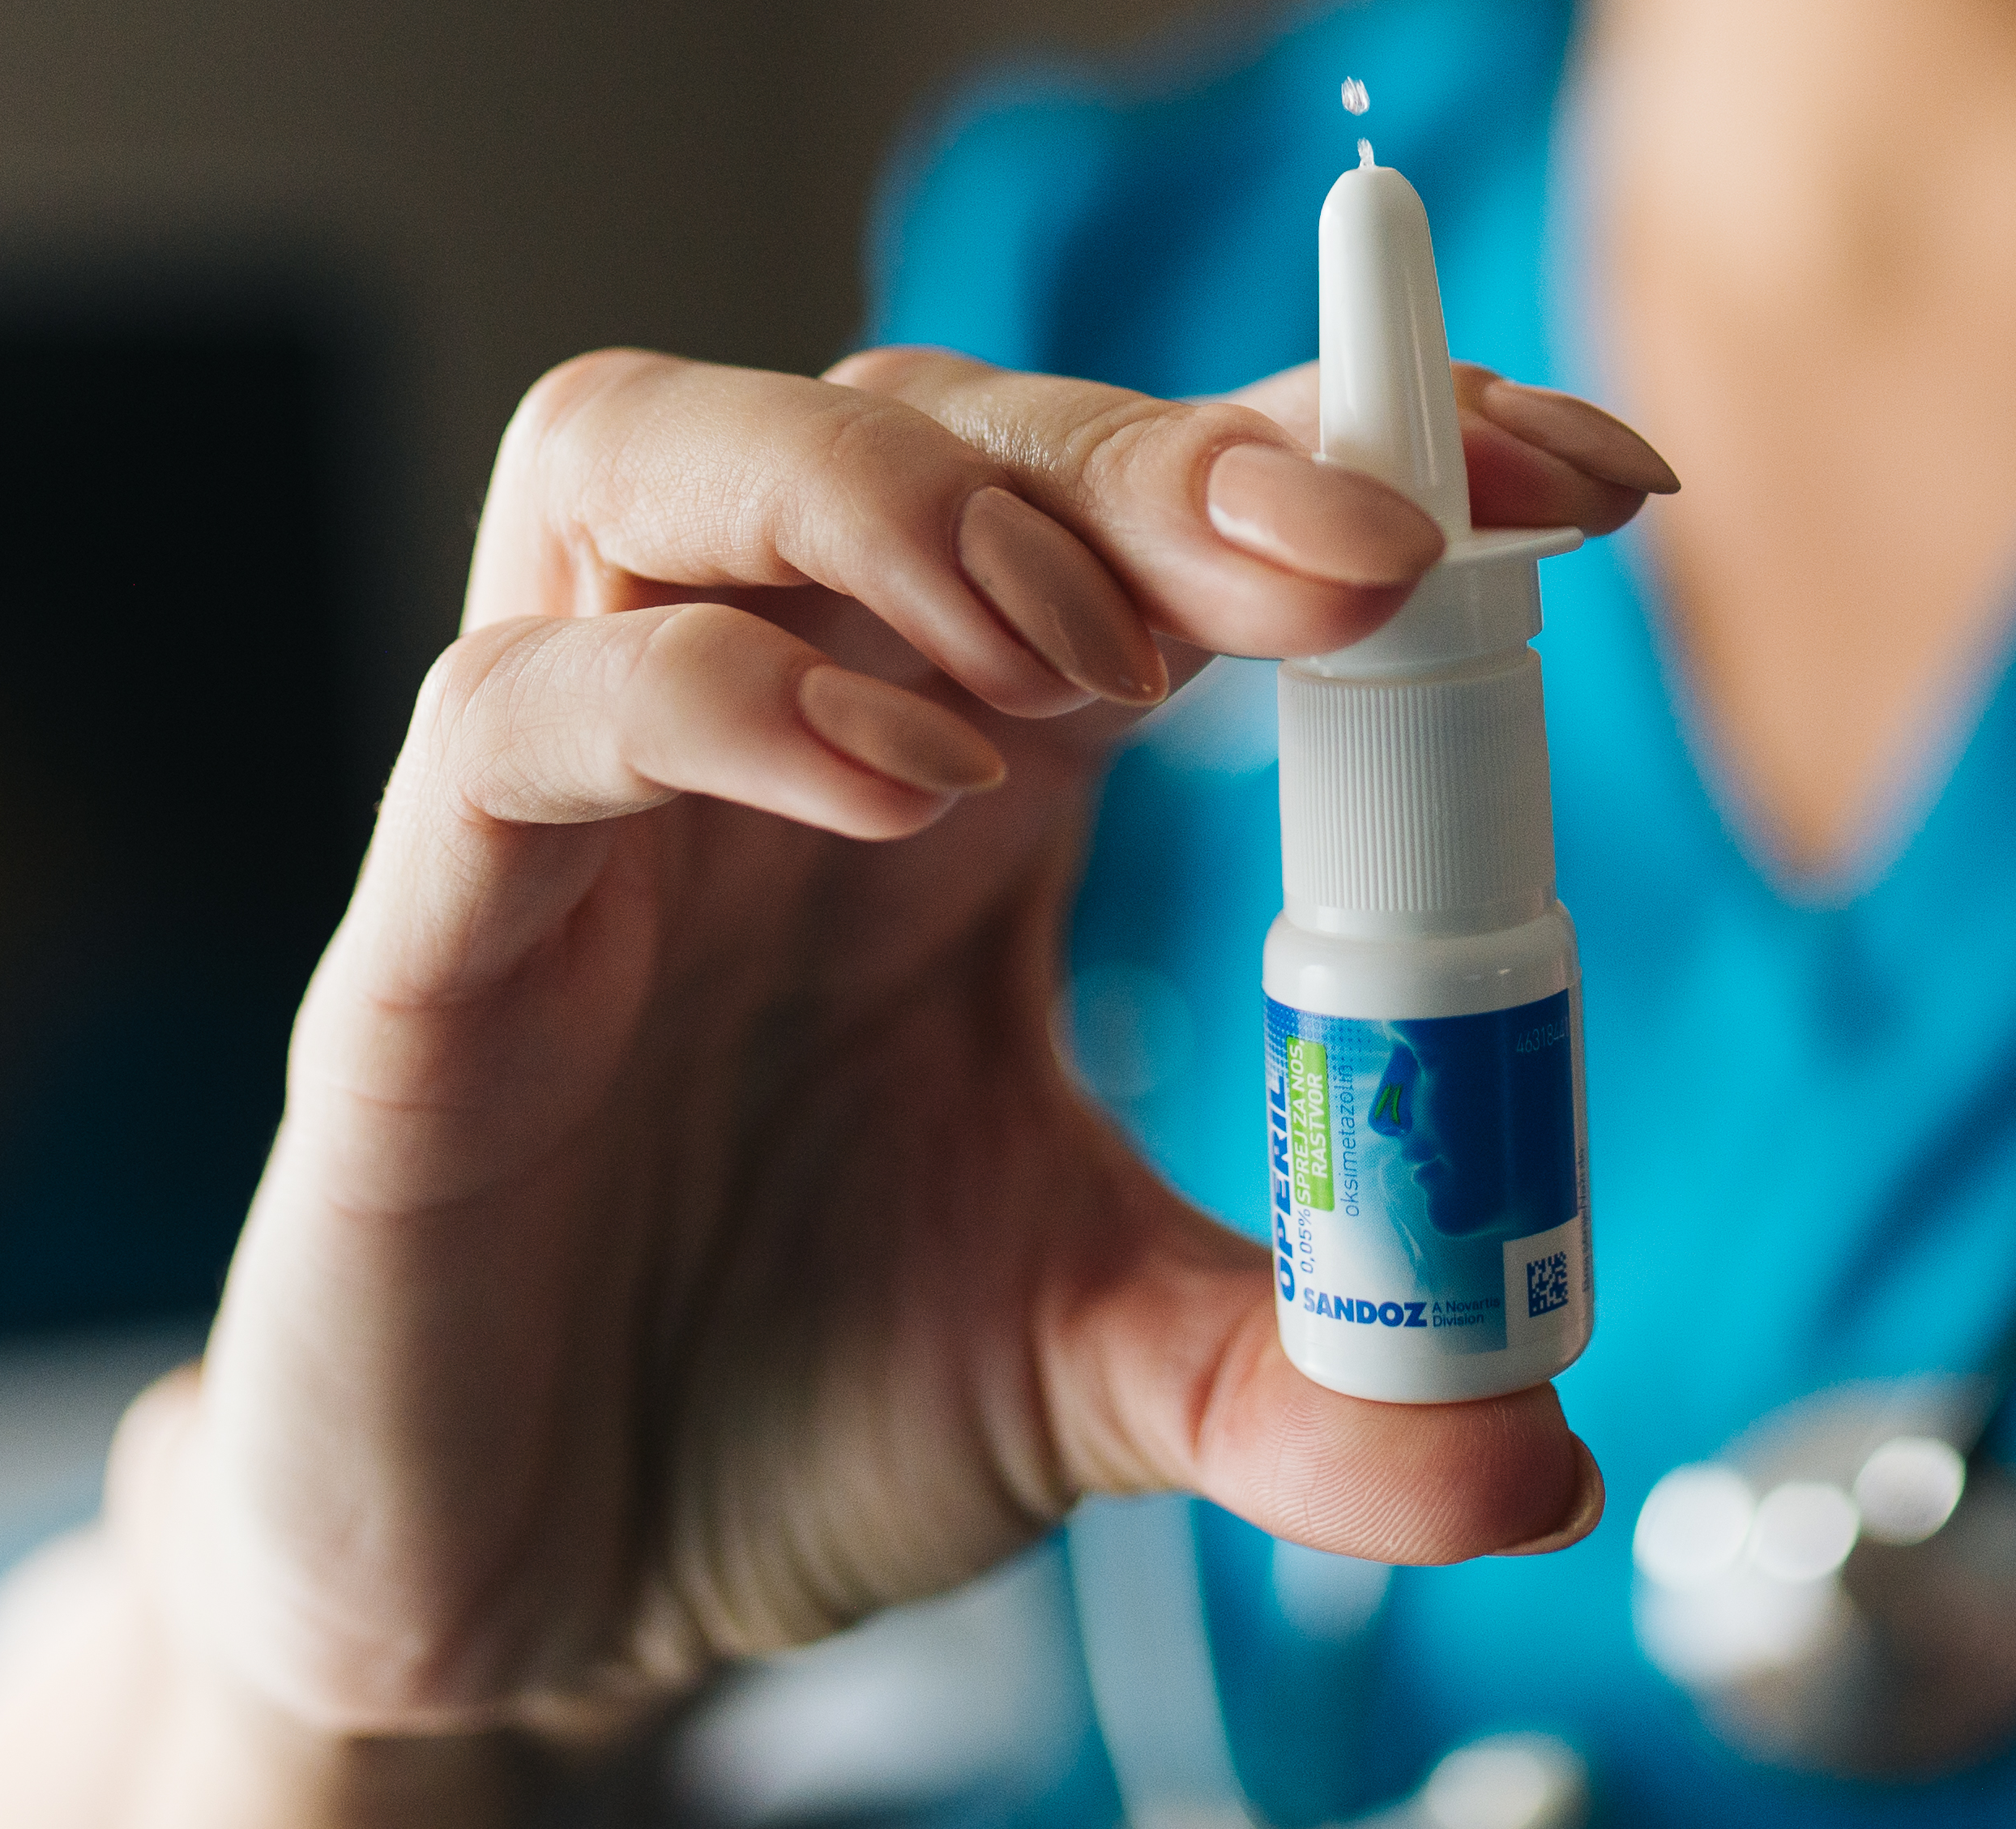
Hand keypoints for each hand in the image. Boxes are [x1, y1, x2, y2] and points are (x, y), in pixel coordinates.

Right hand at [154, 343, 1670, 1752]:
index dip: (1353, 440)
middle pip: (923, 417)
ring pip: (652, 443)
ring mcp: (578, 799)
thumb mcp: (1096, 1376)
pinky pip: (519, 706)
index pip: (1148, 498)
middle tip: (1361, 553)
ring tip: (1085, 652)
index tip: (1592, 475)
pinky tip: (897, 789)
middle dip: (1157, 444)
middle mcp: (766, 715)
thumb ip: (1307, 1380)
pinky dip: (708, 697)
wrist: (532, 1598)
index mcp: (959, 756)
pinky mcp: (424, 934)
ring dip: (899, 496)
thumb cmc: (779, 1400)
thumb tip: (1537, 1453)